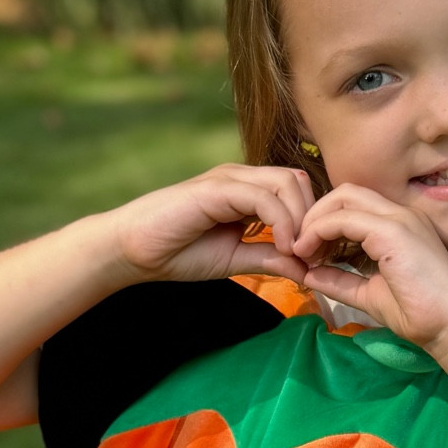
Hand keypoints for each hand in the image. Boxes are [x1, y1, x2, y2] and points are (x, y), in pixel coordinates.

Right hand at [110, 164, 313, 287]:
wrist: (134, 251)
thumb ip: (269, 258)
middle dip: (313, 218)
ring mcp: (228, 179)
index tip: (313, 257)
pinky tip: (281, 247)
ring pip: (286, 184)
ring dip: (301, 220)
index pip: (295, 191)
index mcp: (246, 191)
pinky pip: (263, 197)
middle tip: (311, 255)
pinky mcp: (216, 188)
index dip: (312, 222)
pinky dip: (282, 223)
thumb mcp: (235, 259)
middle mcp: (241, 178)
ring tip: (296, 253)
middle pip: (297, 182)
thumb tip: (305, 269)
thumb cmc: (177, 252)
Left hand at [293, 184, 447, 364]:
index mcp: (399, 226)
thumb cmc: (419, 315)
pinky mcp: (393, 231)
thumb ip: (340, 281)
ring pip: (343, 198)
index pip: (353, 204)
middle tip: (297, 245)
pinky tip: (309, 254)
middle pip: (345, 193)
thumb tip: (308, 276)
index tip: (307, 251)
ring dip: (314, 221)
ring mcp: (399, 219)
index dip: (324, 221)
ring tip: (300, 250)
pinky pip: (344, 219)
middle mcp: (400, 215)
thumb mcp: (368, 294)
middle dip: (314, 214)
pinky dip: (319, 232)